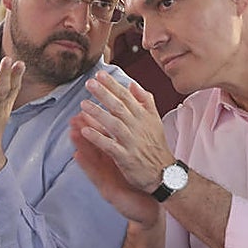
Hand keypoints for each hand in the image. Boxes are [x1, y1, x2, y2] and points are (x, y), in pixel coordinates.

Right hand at [70, 112, 160, 226]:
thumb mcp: (135, 161)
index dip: (98, 122)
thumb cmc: (140, 183)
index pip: (106, 136)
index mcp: (117, 155)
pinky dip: (86, 165)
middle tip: (74, 114)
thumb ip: (130, 143)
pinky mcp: (107, 189)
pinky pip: (95, 175)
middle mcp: (109, 165)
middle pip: (96, 144)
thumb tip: (128, 125)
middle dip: (85, 129)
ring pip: (92, 157)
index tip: (89, 106)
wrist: (148, 207)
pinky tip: (76, 155)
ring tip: (71, 130)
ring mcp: (106, 176)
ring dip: (80, 143)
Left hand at [76, 72, 172, 194]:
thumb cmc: (156, 146)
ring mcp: (131, 142)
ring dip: (98, 114)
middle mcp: (137, 127)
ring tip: (83, 104)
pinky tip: (86, 131)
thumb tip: (133, 84)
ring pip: (113, 124)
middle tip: (90, 83)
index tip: (100, 75)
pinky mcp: (125, 157)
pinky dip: (98, 138)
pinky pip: (110, 146)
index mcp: (143, 117)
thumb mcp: (155, 120)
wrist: (164, 172)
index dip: (113, 85)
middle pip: (119, 107)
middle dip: (104, 94)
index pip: (126, 97)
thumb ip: (145, 101)